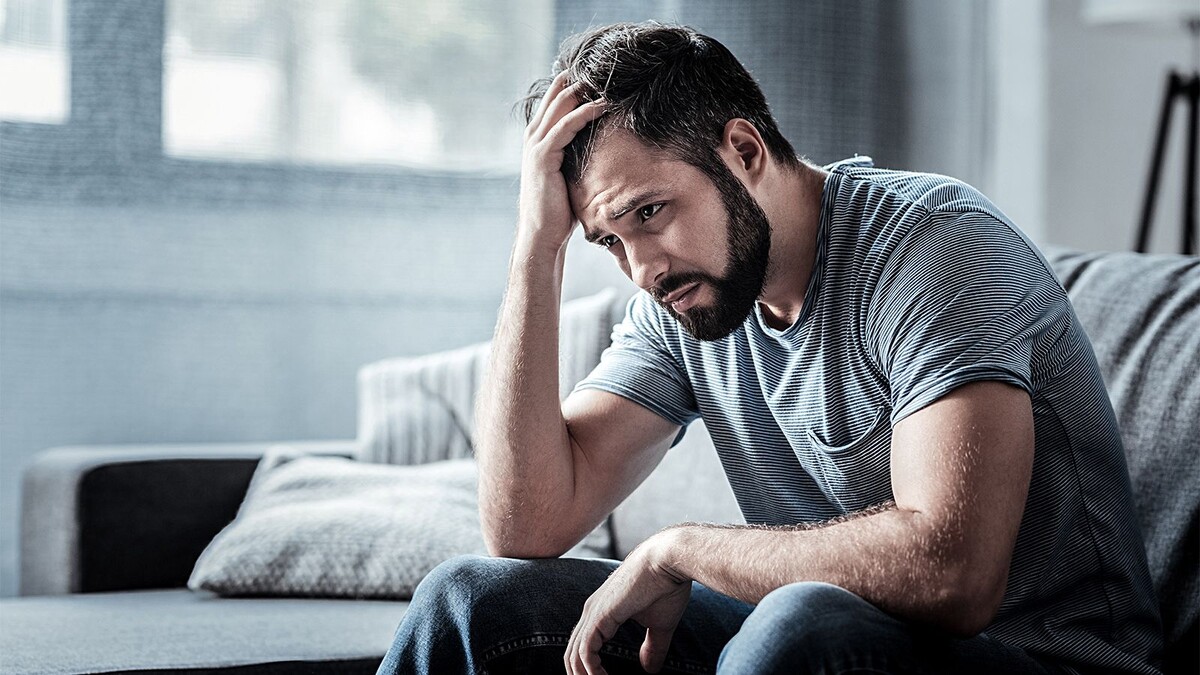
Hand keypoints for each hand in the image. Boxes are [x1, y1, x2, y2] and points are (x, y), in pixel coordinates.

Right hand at [518, 70, 606, 253]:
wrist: (542, 233)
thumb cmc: (560, 209)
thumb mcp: (570, 174)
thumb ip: (578, 155)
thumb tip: (606, 147)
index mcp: (539, 137)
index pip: (557, 99)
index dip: (577, 84)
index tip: (603, 75)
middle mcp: (534, 136)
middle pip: (557, 93)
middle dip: (582, 79)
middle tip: (608, 68)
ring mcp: (536, 144)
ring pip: (561, 104)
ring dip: (585, 90)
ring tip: (609, 79)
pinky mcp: (543, 156)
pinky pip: (566, 125)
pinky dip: (585, 112)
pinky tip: (603, 105)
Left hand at [565, 536, 691, 674]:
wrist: (669, 560)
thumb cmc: (666, 586)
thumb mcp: (660, 625)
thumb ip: (652, 647)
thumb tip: (649, 670)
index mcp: (601, 611)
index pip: (582, 647)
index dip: (589, 670)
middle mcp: (591, 612)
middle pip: (572, 655)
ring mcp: (592, 613)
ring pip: (574, 656)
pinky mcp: (599, 616)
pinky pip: (585, 651)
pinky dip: (591, 671)